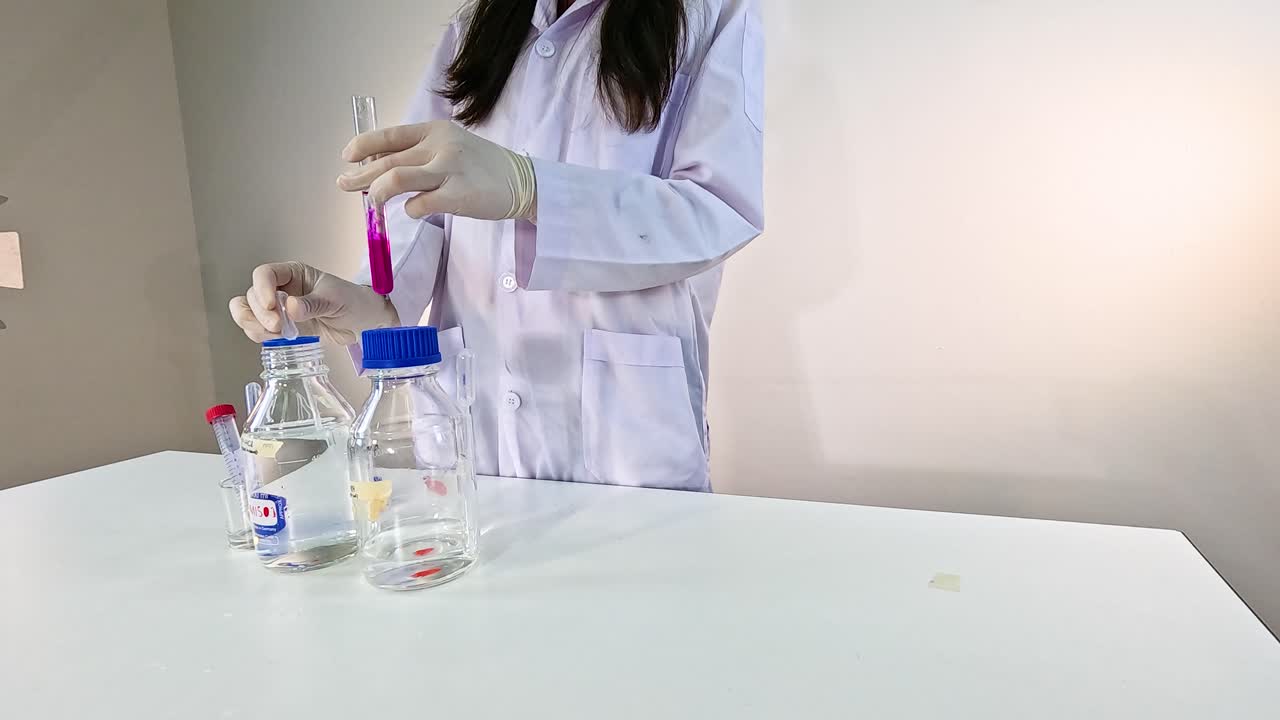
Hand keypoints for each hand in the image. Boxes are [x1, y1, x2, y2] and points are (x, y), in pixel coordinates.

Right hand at [228, 261, 398, 345]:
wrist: (362, 323)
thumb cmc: (352, 302)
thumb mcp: (336, 300)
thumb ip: (313, 304)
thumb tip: (291, 308)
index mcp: (293, 273)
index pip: (265, 274)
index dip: (262, 289)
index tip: (273, 305)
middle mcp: (281, 289)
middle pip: (252, 295)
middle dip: (260, 312)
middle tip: (279, 327)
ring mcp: (278, 309)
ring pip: (248, 312)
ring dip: (254, 324)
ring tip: (276, 334)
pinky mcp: (280, 327)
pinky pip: (257, 329)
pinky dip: (260, 334)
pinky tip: (277, 338)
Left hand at [336, 120, 535, 221]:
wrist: (523, 182)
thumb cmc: (482, 168)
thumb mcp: (451, 148)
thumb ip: (420, 153)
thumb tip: (379, 168)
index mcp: (436, 130)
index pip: (390, 136)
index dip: (363, 146)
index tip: (347, 156)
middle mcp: (441, 145)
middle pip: (387, 161)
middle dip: (360, 174)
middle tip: (344, 184)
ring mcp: (449, 170)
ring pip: (395, 180)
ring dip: (376, 192)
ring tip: (371, 201)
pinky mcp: (457, 196)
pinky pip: (418, 205)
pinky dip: (410, 210)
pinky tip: (415, 210)